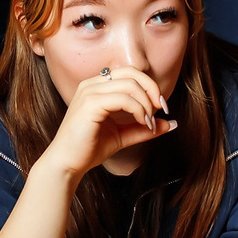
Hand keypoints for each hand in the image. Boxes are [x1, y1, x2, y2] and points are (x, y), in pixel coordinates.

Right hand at [37, 67, 174, 179]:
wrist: (67, 164)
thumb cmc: (89, 149)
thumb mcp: (122, 136)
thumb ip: (143, 128)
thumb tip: (170, 123)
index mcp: (97, 86)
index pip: (130, 73)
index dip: (150, 86)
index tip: (161, 108)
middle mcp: (91, 84)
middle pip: (132, 73)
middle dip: (152, 90)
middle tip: (161, 110)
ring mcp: (89, 92)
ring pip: (130, 85)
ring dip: (146, 104)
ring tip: (148, 123)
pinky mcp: (90, 104)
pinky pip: (123, 99)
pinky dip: (139, 110)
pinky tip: (142, 124)